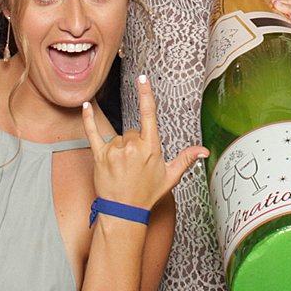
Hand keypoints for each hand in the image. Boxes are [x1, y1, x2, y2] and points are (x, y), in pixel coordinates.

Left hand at [82, 75, 206, 212]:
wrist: (124, 212)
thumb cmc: (147, 194)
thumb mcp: (170, 176)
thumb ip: (186, 159)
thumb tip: (204, 150)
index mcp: (151, 147)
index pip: (149, 114)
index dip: (146, 94)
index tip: (143, 78)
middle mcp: (133, 146)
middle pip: (133, 131)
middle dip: (135, 143)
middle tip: (135, 165)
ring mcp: (115, 151)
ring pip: (118, 137)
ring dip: (120, 148)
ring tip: (122, 168)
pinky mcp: (99, 156)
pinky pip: (93, 132)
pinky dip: (88, 119)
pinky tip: (85, 105)